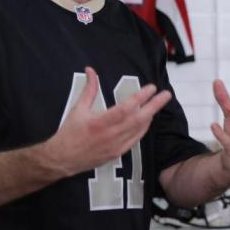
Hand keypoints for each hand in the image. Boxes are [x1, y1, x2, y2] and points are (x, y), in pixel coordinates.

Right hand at [45, 67, 172, 174]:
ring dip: (150, 116)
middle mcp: (110, 135)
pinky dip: (143, 128)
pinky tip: (147, 119)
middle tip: (166, 95)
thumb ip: (89, 89)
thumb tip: (91, 70)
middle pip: (139, 119)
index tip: (151, 88)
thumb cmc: (69, 132)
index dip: (141, 97)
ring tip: (158, 103)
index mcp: (100, 122)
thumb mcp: (78, 109)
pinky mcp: (117, 153)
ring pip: (140, 129)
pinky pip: (135, 139)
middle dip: (155, 106)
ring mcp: (116, 146)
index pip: (126, 108)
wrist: (63, 159)